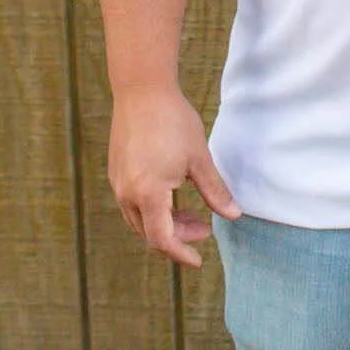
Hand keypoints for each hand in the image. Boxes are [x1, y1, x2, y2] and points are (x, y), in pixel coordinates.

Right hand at [108, 82, 240, 266]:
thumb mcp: (199, 158)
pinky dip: (152, 209)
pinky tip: (171, 194)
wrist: (142, 89)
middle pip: (150, 233)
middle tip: (204, 229)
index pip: (163, 240)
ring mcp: (118, 182)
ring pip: (139, 219)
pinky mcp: (116, 170)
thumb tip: (234, 215)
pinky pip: (131, 203)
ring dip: (164, 223)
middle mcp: (127, 193)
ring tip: (191, 213)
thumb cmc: (173, 121)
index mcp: (149, 194)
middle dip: (178, 237)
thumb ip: (215, 191)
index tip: (199, 260)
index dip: (182, 253)